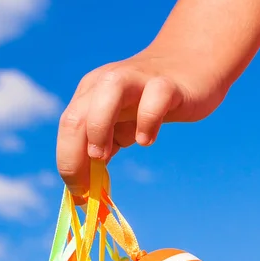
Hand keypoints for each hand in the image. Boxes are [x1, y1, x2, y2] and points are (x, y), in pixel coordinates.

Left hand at [56, 48, 226, 194]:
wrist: (191, 65)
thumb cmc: (150, 100)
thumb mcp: (121, 124)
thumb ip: (104, 148)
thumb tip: (88, 186)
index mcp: (91, 94)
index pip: (68, 129)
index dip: (68, 164)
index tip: (79, 194)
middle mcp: (108, 83)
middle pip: (76, 116)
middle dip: (73, 157)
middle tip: (87, 189)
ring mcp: (138, 80)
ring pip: (108, 94)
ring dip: (98, 129)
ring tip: (103, 156)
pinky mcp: (168, 85)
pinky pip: (154, 100)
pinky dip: (147, 122)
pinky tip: (147, 140)